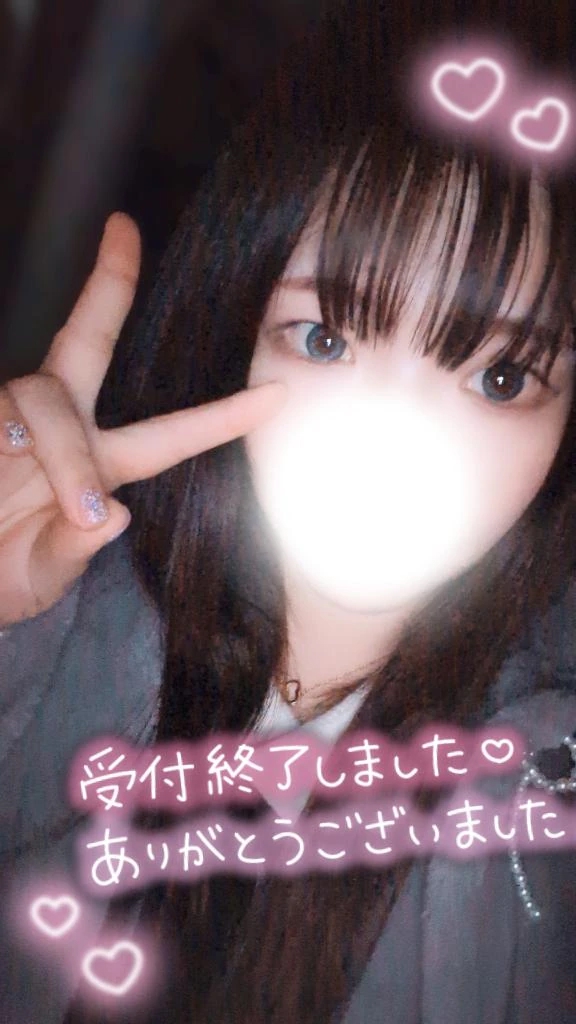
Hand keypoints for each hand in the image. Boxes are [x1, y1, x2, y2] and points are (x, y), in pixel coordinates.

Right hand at [0, 213, 285, 626]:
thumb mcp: (40, 578)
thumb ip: (72, 552)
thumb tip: (113, 518)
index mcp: (99, 470)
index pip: (169, 435)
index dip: (222, 415)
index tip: (277, 392)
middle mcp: (61, 433)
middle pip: (87, 342)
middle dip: (107, 285)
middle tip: (125, 229)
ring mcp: (11, 422)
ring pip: (45, 396)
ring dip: (65, 451)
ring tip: (72, 510)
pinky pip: (0, 411)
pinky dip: (7, 432)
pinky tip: (8, 452)